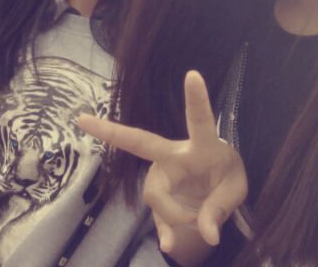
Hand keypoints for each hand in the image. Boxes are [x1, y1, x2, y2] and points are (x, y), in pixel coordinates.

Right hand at [77, 71, 246, 256]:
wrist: (216, 188)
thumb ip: (221, 208)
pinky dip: (167, 232)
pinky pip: (157, 217)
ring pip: (154, 194)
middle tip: (81, 120)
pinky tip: (171, 245)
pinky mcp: (159, 195)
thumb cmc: (226, 174)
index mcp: (201, 144)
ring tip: (203, 225)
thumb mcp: (236, 189)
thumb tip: (206, 234)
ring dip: (177, 216)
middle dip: (110, 129)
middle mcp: (173, 153)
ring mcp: (161, 173)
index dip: (196, 98)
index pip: (199, 120)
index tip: (193, 73)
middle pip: (141, 144)